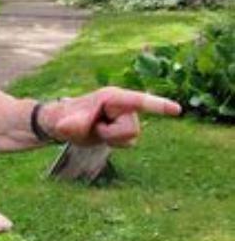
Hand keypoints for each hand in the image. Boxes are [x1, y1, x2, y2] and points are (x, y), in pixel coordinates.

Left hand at [39, 88, 180, 148]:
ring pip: (131, 138)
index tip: (177, 110)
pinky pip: (128, 143)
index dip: (158, 105)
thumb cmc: (64, 118)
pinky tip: (103, 135)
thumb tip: (65, 127)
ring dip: (112, 139)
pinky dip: (115, 143)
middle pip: (131, 130)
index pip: (138, 101)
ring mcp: (126, 116)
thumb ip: (70, 124)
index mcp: (112, 97)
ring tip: (97, 130)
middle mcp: (123, 105)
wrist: (63, 124)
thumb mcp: (66, 122)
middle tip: (95, 128)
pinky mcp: (126, 126)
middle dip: (112, 136)